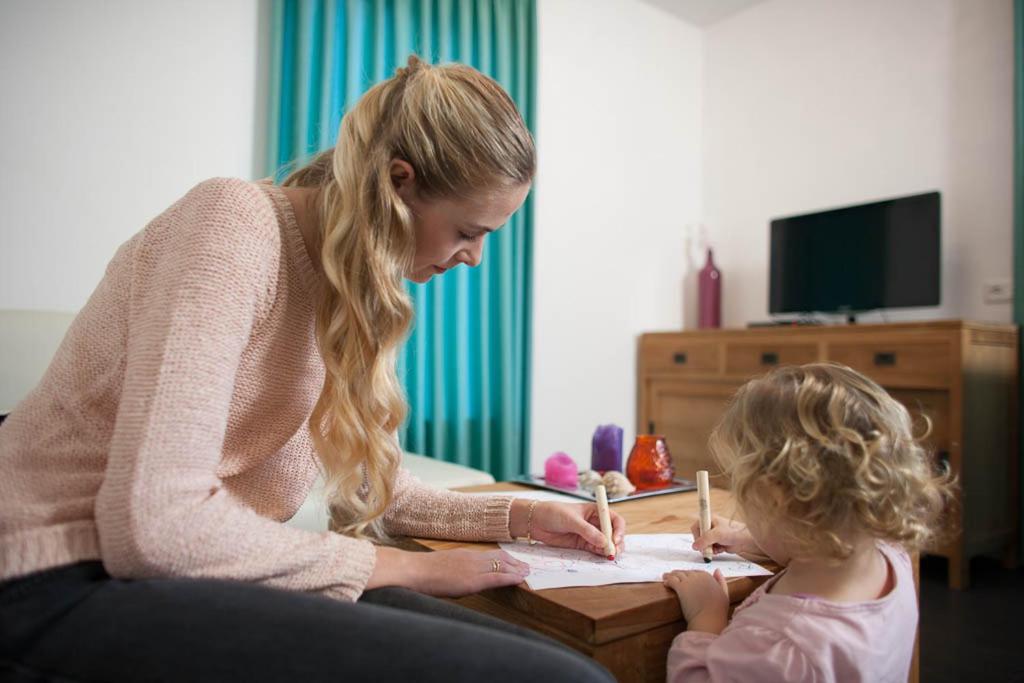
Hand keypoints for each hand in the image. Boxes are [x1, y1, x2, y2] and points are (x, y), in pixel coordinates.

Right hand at [367, 547, 528, 597]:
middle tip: (527, 567)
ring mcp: (473, 568)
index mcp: (464, 555)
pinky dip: (510, 577)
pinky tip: (520, 579)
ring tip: (528, 573)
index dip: (505, 558)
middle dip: (515, 563)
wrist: (413, 571)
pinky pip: (497, 577)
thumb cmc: (422, 572)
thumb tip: (462, 578)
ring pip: (502, 566)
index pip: (490, 554)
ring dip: (517, 570)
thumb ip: (457, 570)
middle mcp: (472, 558)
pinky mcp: (472, 580)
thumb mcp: (444, 567)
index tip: (515, 562)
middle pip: (500, 558)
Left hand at [511, 501, 625, 557]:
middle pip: (613, 534)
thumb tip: (604, 542)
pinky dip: (600, 554)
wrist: (535, 521)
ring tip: (608, 556)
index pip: (614, 519)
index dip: (618, 529)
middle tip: (613, 552)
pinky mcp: (582, 544)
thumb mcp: (571, 519)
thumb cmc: (553, 513)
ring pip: (606, 544)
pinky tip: (601, 557)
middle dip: (616, 543)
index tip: (616, 539)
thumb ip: (587, 531)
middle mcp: (595, 523)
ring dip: (609, 550)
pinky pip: (596, 550)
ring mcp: (589, 534)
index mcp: (595, 511)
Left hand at [662, 569, 728, 634]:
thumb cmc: (718, 611)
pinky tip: (665, 583)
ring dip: (670, 575)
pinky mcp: (681, 588)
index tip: (685, 578)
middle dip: (679, 574)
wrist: (709, 620)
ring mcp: (689, 581)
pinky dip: (667, 581)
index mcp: (709, 577)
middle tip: (672, 576)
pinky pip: (671, 581)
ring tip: (666, 577)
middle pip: (686, 572)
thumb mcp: (724, 594)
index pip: (696, 572)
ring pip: (677, 574)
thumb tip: (717, 570)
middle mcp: (698, 577)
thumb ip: (721, 581)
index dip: (689, 575)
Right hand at [690, 514, 759, 557]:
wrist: (746, 540)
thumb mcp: (717, 534)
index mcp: (709, 519)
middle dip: (703, 545)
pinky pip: (710, 548)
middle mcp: (710, 527)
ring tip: (716, 550)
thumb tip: (694, 546)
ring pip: (704, 544)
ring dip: (709, 549)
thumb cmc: (733, 532)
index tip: (700, 543)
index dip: (696, 536)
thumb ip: (704, 539)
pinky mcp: (717, 542)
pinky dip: (714, 551)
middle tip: (707, 549)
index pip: (696, 527)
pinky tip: (720, 550)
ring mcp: (713, 535)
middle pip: (699, 537)